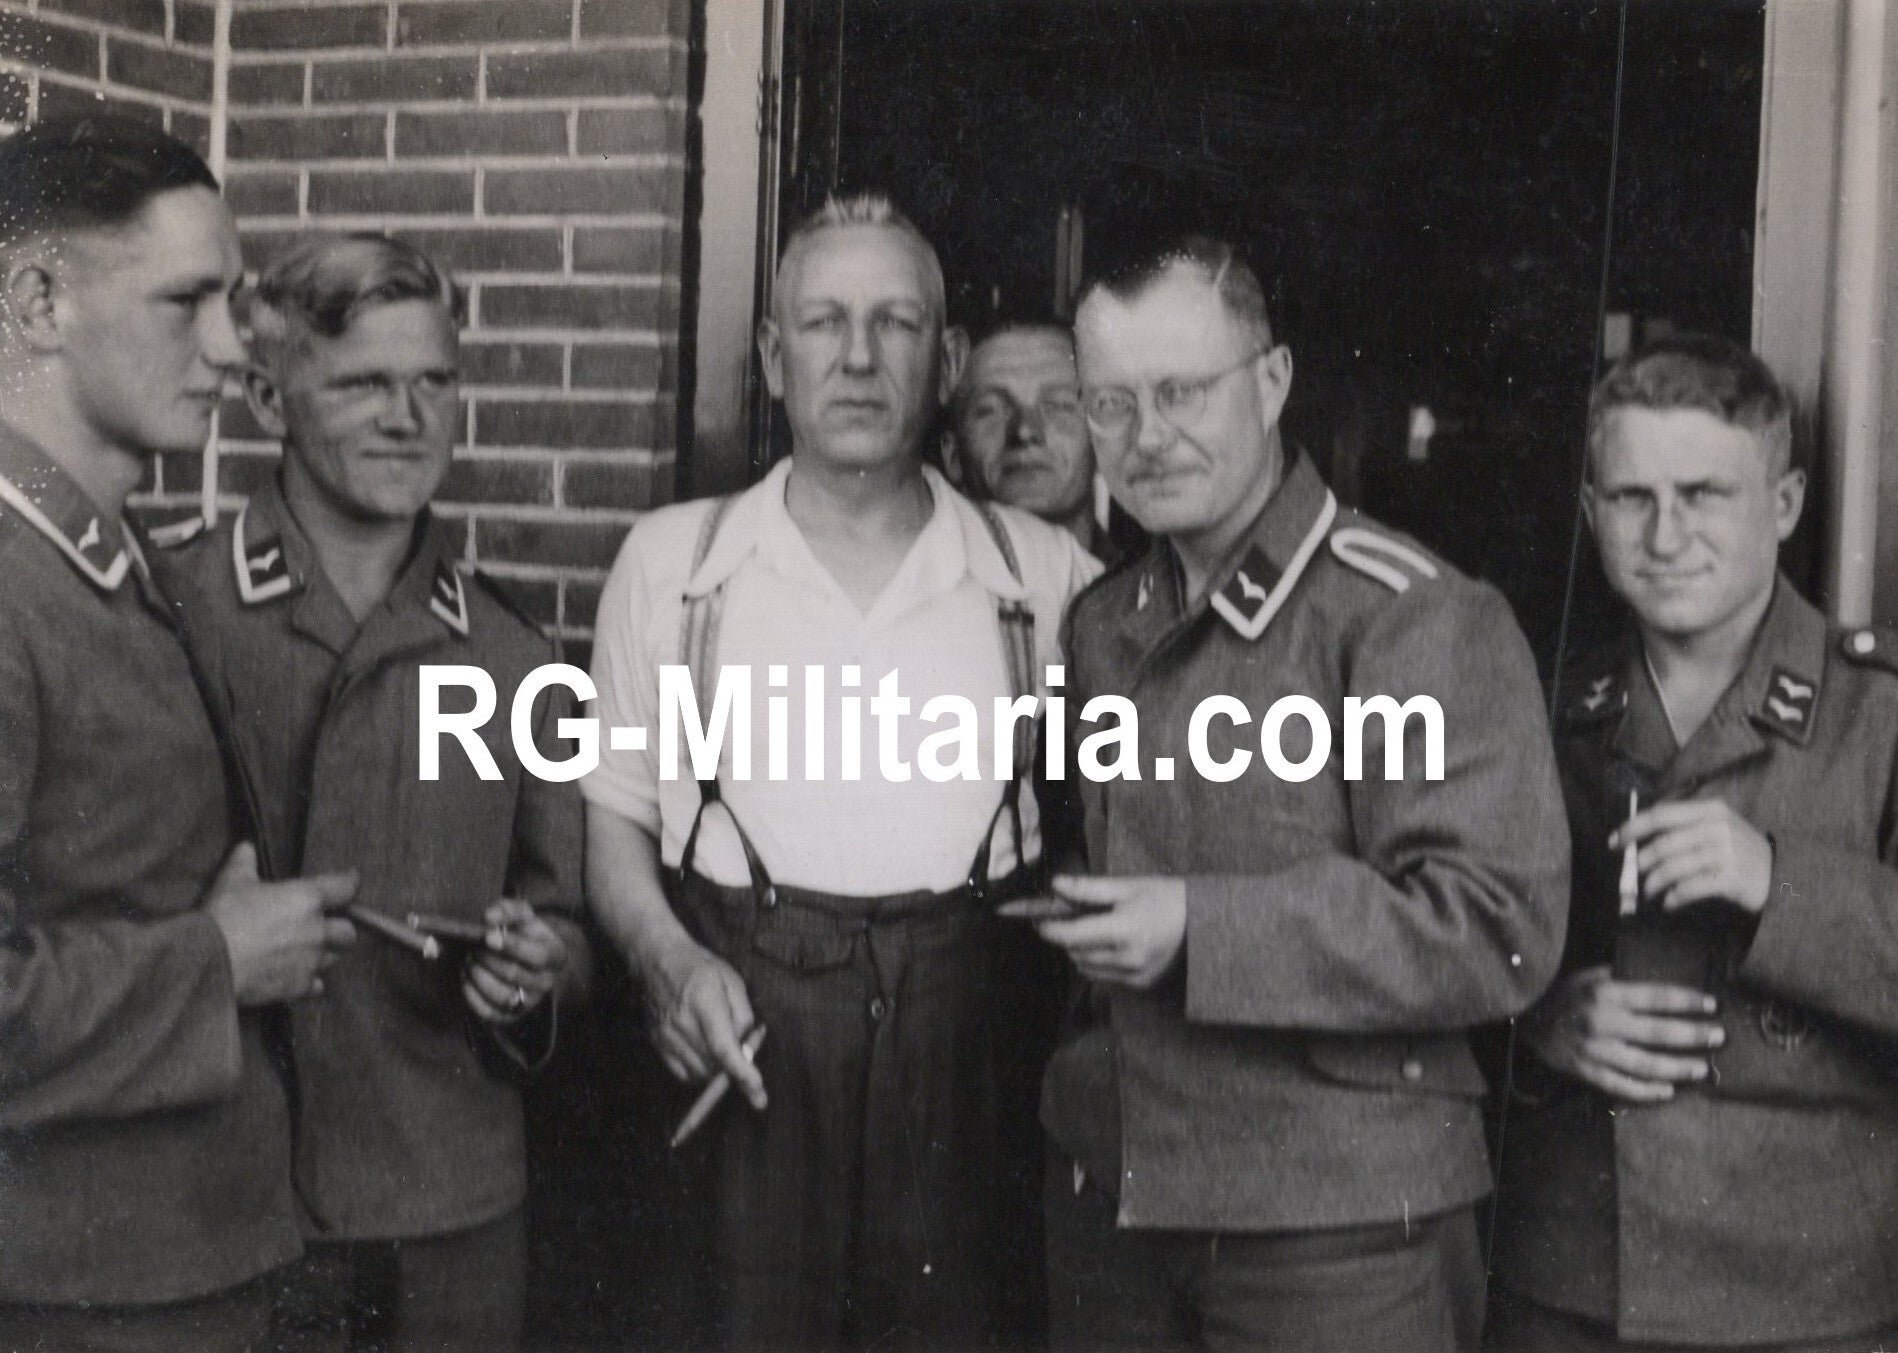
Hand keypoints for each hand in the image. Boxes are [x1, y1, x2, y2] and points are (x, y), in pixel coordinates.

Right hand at [207, 842, 358, 1005]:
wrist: (211, 962)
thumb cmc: (225, 916)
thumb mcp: (232, 881)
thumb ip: (244, 862)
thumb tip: (246, 847)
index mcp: (307, 898)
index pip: (345, 887)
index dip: (348, 883)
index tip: (349, 882)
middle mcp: (318, 929)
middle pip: (347, 931)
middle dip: (338, 928)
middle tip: (322, 926)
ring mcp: (311, 960)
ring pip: (333, 958)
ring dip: (324, 953)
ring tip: (306, 951)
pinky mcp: (300, 986)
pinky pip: (317, 985)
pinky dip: (309, 982)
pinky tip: (295, 977)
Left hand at [461, 899, 567, 1023]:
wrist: (532, 960)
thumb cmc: (526, 934)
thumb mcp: (523, 915)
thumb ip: (507, 910)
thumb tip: (489, 918)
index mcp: (555, 956)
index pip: (536, 956)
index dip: (510, 946)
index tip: (487, 936)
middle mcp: (546, 982)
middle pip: (514, 975)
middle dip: (487, 960)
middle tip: (473, 949)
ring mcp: (530, 1002)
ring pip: (501, 996)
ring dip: (478, 977)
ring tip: (469, 962)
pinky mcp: (510, 1016)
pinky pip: (488, 1012)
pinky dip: (472, 995)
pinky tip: (467, 978)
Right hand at [642, 938, 764, 1108]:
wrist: (658, 959)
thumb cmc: (701, 967)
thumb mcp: (732, 981)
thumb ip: (743, 1016)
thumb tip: (747, 1047)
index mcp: (705, 1004)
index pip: (724, 1048)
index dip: (742, 1073)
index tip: (758, 1093)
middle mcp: (682, 1024)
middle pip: (713, 1066)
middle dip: (734, 1069)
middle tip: (744, 1053)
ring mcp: (666, 1036)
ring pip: (699, 1074)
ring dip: (717, 1071)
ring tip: (721, 1047)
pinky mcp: (657, 1044)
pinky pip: (682, 1074)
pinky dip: (699, 1072)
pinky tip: (704, 1054)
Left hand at [1032, 875, 1186, 988]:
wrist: (1206, 925)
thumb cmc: (1168, 898)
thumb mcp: (1129, 886)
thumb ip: (1089, 889)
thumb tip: (1055, 885)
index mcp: (1123, 930)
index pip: (1071, 936)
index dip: (1049, 929)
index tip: (1038, 920)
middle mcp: (1127, 958)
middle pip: (1075, 954)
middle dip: (1065, 937)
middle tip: (1066, 919)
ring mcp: (1134, 975)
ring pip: (1087, 968)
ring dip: (1080, 951)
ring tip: (1089, 931)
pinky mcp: (1141, 985)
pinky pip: (1105, 976)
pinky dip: (1098, 962)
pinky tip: (1109, 945)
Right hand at [1522, 965, 1723, 1102]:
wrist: (1524, 1018)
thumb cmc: (1564, 993)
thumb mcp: (1590, 975)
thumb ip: (1623, 977)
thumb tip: (1663, 976)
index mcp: (1605, 993)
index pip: (1657, 997)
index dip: (1688, 1002)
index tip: (1712, 1005)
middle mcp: (1602, 1022)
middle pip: (1658, 1033)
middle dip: (1693, 1035)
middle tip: (1718, 1037)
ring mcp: (1594, 1050)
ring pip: (1645, 1065)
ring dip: (1678, 1068)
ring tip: (1701, 1069)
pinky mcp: (1585, 1071)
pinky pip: (1621, 1086)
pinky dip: (1646, 1092)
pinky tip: (1667, 1091)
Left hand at [1612, 799, 1773, 912]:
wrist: (1784, 876)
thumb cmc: (1741, 852)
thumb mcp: (1718, 828)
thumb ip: (1684, 827)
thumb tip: (1638, 838)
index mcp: (1711, 810)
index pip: (1660, 815)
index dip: (1632, 828)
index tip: (1613, 842)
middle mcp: (1719, 828)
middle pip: (1663, 844)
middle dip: (1641, 862)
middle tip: (1635, 875)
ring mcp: (1727, 853)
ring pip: (1673, 868)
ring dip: (1654, 884)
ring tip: (1650, 893)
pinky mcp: (1732, 879)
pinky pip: (1689, 888)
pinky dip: (1673, 898)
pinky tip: (1669, 903)